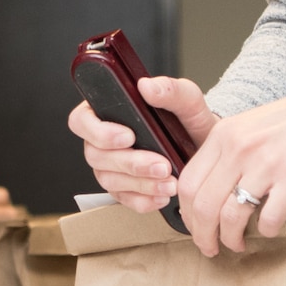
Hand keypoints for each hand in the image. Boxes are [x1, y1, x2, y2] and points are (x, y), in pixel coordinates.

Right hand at [69, 75, 217, 213]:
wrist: (204, 150)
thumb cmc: (189, 122)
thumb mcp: (187, 101)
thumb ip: (170, 89)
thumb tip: (147, 86)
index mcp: (107, 111)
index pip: (81, 120)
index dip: (98, 131)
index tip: (128, 136)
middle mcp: (102, 140)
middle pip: (96, 155)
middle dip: (130, 163)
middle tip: (161, 165)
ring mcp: (109, 167)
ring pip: (109, 180)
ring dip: (140, 183)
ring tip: (170, 181)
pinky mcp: (122, 189)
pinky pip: (123, 199)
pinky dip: (143, 199)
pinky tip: (163, 194)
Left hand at [176, 74, 285, 256]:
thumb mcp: (247, 127)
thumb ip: (224, 154)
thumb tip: (205, 194)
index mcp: (223, 134)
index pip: (188, 183)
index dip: (187, 214)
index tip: (194, 228)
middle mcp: (240, 147)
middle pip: (204, 205)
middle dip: (203, 236)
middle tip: (210, 247)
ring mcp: (267, 162)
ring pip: (231, 216)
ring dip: (231, 239)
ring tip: (237, 243)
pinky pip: (270, 218)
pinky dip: (266, 231)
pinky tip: (269, 229)